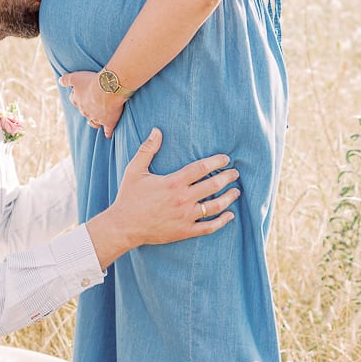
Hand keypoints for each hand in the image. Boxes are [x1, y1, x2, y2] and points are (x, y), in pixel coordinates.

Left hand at [59, 69, 125, 136]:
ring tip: (97, 119)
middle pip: (84, 111)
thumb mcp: (76, 78)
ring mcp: (97, 118)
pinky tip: (107, 135)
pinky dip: (107, 133)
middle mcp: (85, 111)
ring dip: (95, 120)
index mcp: (77, 100)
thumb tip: (59, 81)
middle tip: (93, 102)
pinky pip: (107, 130)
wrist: (108, 89)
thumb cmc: (92, 82)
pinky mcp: (108, 122)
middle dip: (87, 108)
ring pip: (94, 121)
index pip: (74, 99)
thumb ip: (66, 80)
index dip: (78, 96)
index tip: (82, 92)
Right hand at [85, 130, 239, 268]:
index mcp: (173, 182)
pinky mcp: (185, 231)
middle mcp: (183, 199)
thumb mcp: (135, 170)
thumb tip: (157, 130)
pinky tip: (230, 216)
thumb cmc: (129, 197)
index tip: (226, 158)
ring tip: (236, 192)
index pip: (202, 168)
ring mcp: (186, 216)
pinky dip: (222, 221)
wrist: (124, 226)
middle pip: (213, 185)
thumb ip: (147, 149)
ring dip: (229, 198)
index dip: (217, 161)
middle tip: (235, 173)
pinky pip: (209, 227)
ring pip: (215, 206)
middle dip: (227, 177)